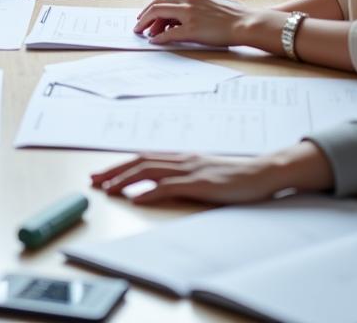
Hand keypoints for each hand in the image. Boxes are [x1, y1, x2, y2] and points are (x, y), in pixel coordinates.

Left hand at [90, 142, 333, 204]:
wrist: (262, 173)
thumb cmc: (234, 176)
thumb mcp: (203, 172)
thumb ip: (182, 175)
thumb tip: (156, 185)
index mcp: (181, 157)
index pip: (143, 158)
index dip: (120, 166)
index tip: (102, 175)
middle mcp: (181, 159)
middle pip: (139, 161)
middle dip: (114, 171)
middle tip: (94, 181)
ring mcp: (190, 170)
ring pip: (149, 172)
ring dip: (125, 180)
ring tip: (107, 189)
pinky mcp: (200, 183)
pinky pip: (170, 187)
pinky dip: (149, 192)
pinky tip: (136, 199)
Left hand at [134, 0, 270, 47]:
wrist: (248, 22)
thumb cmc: (235, 11)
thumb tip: (187, 1)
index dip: (154, 3)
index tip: (147, 11)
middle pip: (158, 2)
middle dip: (145, 13)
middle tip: (138, 23)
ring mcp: (191, 13)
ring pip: (159, 14)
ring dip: (147, 23)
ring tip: (142, 31)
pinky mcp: (194, 29)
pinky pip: (170, 34)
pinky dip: (160, 38)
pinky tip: (155, 42)